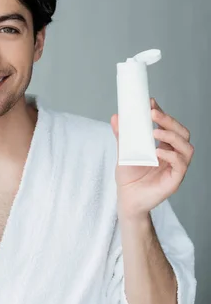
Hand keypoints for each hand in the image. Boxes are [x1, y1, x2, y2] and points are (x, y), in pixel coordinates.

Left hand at [110, 98, 193, 218]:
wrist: (127, 200)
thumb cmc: (128, 178)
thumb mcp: (124, 153)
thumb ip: (123, 136)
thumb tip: (116, 117)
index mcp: (164, 147)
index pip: (169, 126)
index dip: (163, 114)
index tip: (151, 103)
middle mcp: (173, 156)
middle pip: (182, 133)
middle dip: (169, 121)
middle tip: (153, 113)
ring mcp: (176, 168)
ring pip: (186, 147)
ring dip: (172, 136)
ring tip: (155, 132)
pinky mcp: (175, 180)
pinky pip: (181, 165)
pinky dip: (171, 155)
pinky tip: (158, 151)